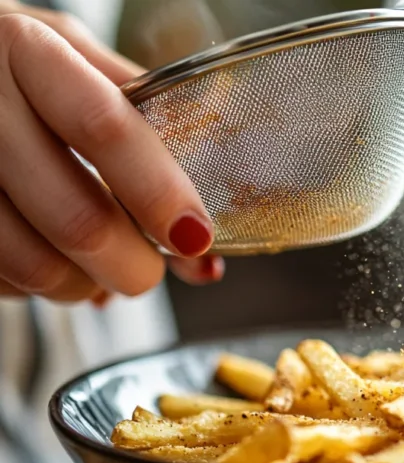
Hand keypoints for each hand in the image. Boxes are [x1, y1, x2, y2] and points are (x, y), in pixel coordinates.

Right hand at [0, 1, 223, 305]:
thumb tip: (199, 241)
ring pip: (35, 263)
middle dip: (133, 264)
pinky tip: (53, 259)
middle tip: (150, 268)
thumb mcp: (82, 68)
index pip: (105, 129)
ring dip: (86, 284)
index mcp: (29, 52)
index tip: (196, 236)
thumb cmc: (26, 71)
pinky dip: (42, 285)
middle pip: (77, 217)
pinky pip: (3, 278)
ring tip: (101, 269)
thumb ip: (147, 132)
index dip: (159, 193)